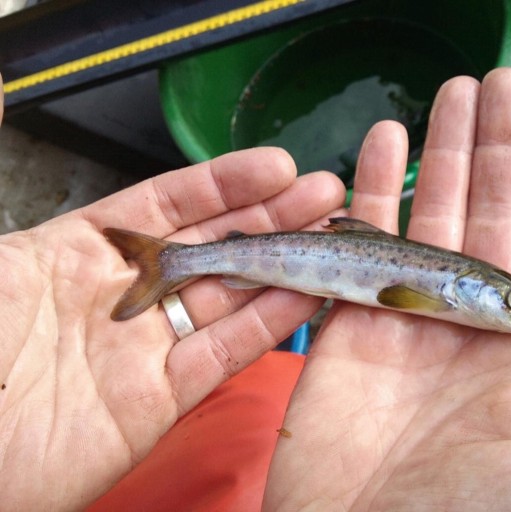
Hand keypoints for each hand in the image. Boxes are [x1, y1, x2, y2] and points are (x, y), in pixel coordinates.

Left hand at [0, 72, 344, 508]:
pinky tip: (305, 295)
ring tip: (329, 237)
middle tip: (322, 196)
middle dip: (270, 217)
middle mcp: (127, 293)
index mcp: (81, 251)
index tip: (275, 166)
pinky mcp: (163, 397)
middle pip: (213, 245)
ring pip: (230, 296)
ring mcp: (148, 344)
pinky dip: (267, 324)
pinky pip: (225, 352)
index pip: (169, 204)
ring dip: (282, 266)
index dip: (224, 183)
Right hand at [264, 68, 510, 510]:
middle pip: (491, 213)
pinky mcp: (349, 324)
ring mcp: (408, 318)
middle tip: (496, 86)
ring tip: (449, 97)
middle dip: (497, 147)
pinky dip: (368, 190)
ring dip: (440, 153)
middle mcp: (472, 323)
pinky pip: (362, 242)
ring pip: (430, 215)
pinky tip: (379, 146)